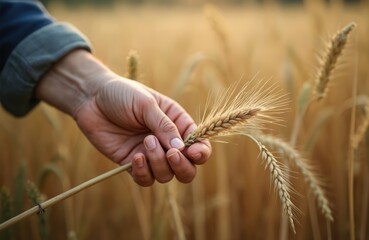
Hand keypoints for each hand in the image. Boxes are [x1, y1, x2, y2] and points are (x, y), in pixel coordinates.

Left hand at [36, 50, 210, 185]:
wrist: (91, 98)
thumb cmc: (122, 94)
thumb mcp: (146, 104)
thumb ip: (164, 126)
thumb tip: (180, 148)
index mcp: (177, 123)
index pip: (198, 144)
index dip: (201, 152)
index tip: (192, 152)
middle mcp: (167, 142)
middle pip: (187, 168)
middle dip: (182, 165)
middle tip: (171, 153)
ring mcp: (151, 155)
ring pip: (166, 175)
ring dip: (159, 162)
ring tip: (145, 141)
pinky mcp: (132, 163)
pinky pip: (145, 179)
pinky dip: (143, 172)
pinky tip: (135, 156)